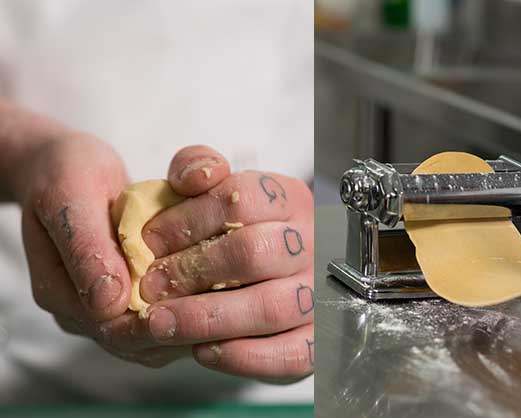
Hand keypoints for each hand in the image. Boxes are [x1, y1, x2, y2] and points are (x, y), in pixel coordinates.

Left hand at [58, 145, 314, 380]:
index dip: (188, 220)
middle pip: (255, 253)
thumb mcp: (219, 189)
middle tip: (150, 287)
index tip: (149, 240)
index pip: (242, 199)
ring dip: (208, 317)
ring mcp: (321, 292)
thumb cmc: (238, 230)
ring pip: (272, 306)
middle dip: (193, 271)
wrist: (278, 272)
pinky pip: (292, 354)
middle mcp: (313, 243)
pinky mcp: (318, 338)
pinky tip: (204, 351)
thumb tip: (195, 177)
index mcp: (290, 200)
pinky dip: (243, 356)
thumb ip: (198, 168)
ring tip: (161, 323)